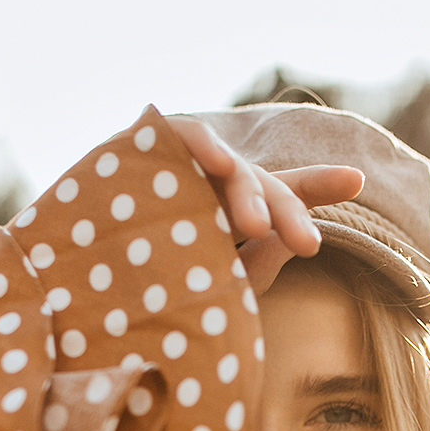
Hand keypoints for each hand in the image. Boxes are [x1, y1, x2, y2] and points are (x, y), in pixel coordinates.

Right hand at [165, 114, 363, 294]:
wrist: (73, 289)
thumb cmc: (153, 295)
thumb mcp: (218, 287)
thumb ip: (258, 268)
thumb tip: (293, 239)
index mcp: (234, 216)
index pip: (282, 197)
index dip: (319, 184)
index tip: (356, 179)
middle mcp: (214, 185)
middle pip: (263, 188)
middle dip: (288, 213)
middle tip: (306, 245)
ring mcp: (183, 165)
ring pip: (229, 167)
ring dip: (247, 195)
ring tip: (257, 226)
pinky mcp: (147, 144)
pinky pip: (184, 135)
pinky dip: (202, 144)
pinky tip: (219, 162)